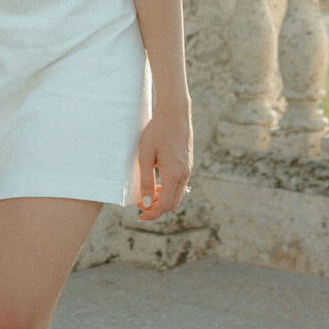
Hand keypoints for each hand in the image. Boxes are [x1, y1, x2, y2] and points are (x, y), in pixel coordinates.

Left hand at [135, 103, 191, 219]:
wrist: (174, 114)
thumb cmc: (157, 131)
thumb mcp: (145, 156)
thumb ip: (146, 180)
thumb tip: (146, 203)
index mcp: (174, 174)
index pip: (165, 205)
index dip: (152, 212)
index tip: (140, 214)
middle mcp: (184, 174)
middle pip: (173, 204)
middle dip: (157, 208)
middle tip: (141, 205)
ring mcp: (188, 170)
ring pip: (177, 195)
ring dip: (163, 199)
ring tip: (147, 193)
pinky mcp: (187, 165)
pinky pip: (179, 186)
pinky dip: (168, 190)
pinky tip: (157, 183)